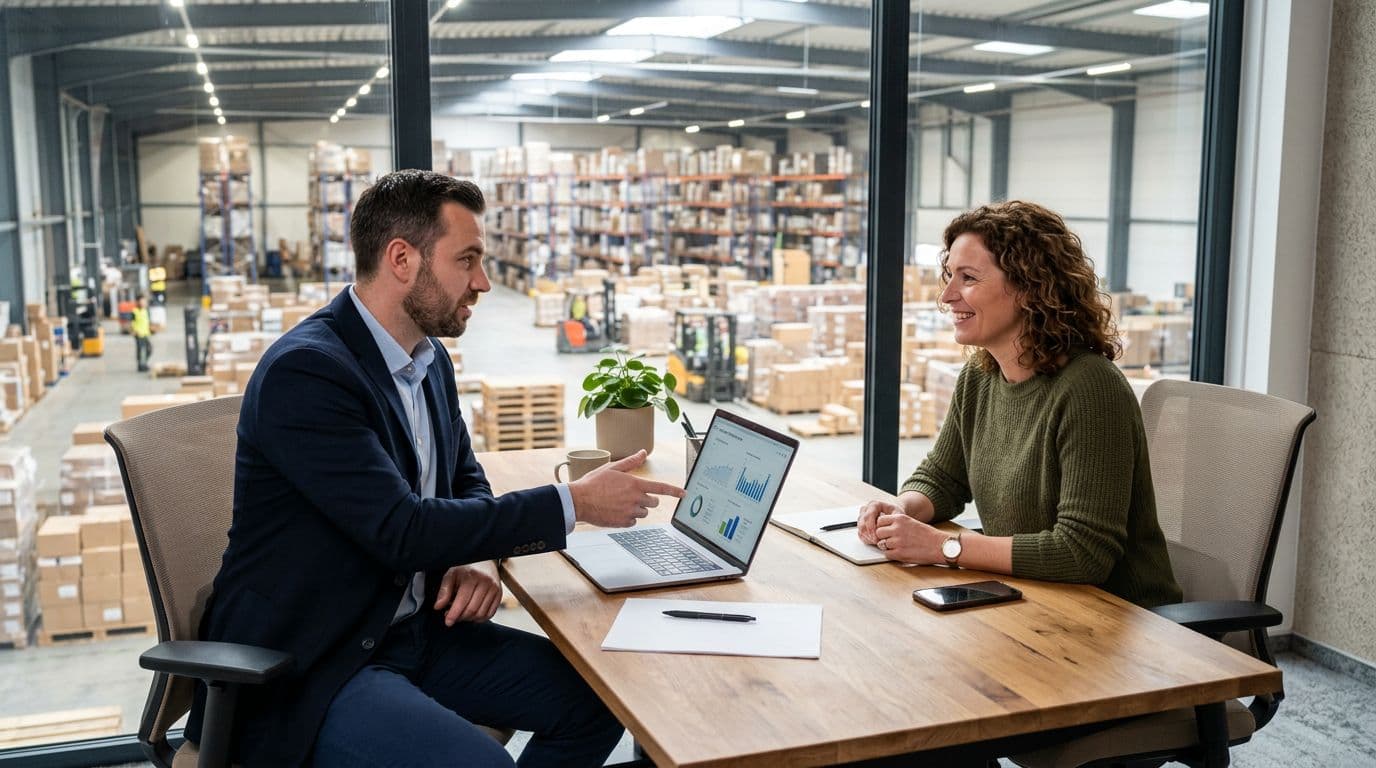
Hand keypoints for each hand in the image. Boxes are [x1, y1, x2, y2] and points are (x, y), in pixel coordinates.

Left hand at [433, 561, 501, 625]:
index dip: (454, 614)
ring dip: (469, 619)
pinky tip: (472, 614)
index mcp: (472, 576)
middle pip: (472, 609)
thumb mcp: (451, 575)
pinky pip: (490, 614)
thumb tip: (438, 607)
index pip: (462, 601)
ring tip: (461, 614)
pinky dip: (480, 618)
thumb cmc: (465, 568)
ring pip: (481, 614)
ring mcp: (494, 588)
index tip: (447, 622)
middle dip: (460, 617)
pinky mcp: (499, 594)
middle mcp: (486, 582)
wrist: (484, 560)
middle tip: (453, 617)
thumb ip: (444, 591)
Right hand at [568, 450, 685, 527]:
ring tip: (619, 503)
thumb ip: (631, 462)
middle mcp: (635, 499)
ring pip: (644, 513)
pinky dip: (628, 518)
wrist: (578, 501)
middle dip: (647, 499)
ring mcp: (630, 512)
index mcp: (635, 484)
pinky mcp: (623, 523)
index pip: (661, 488)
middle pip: (653, 502)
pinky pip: (633, 522)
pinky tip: (616, 511)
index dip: (675, 491)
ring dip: (637, 509)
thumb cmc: (593, 483)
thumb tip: (643, 452)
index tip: (684, 494)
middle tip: (632, 495)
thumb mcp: (612, 468)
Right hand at [857, 500, 902, 545]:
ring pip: (860, 528)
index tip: (876, 535)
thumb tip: (884, 528)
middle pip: (862, 522)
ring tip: (876, 541)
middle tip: (876, 541)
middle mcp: (866, 509)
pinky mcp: (861, 524)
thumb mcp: (898, 515)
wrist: (894, 515)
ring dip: (867, 536)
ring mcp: (862, 516)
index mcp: (874, 504)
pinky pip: (860, 532)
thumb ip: (892, 520)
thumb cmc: (896, 514)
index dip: (871, 526)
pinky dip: (865, 538)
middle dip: (869, 533)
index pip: (868, 515)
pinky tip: (873, 541)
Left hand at [873, 513, 946, 563]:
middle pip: (878, 532)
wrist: (939, 546)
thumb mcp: (911, 522)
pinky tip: (901, 553)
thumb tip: (883, 528)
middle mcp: (897, 528)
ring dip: (887, 546)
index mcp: (900, 518)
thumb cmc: (928, 535)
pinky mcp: (899, 553)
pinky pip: (887, 554)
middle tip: (890, 540)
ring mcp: (897, 541)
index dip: (882, 527)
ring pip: (881, 544)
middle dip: (882, 537)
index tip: (886, 531)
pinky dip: (892, 555)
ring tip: (898, 547)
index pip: (880, 520)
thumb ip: (897, 524)